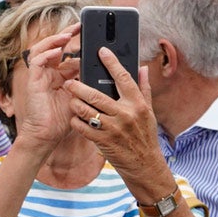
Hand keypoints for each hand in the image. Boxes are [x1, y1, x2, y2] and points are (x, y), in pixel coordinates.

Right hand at [12, 28, 81, 149]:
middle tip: (80, 25)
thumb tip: (106, 71)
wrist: (48, 135)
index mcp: (62, 75)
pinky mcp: (33, 81)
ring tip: (67, 35)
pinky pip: (36, 62)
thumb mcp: (82, 97)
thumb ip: (89, 83)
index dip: (78, 41)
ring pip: (43, 49)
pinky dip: (46, 54)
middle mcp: (50, 72)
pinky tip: (56, 52)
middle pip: (55, 46)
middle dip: (67, 34)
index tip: (91, 32)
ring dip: (54, 40)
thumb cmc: (64, 120)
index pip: (69, 53)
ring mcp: (40, 75)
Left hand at [65, 48, 171, 193]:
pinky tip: (74, 118)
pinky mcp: (103, 141)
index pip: (123, 78)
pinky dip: (76, 121)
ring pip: (86, 111)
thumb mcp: (148, 112)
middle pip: (96, 94)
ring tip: (70, 99)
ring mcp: (113, 129)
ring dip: (75, 104)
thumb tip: (143, 67)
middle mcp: (125, 114)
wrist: (144, 165)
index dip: (111, 63)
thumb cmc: (145, 136)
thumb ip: (144, 89)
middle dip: (79, 86)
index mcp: (137, 104)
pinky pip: (82, 128)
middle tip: (69, 81)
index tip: (101, 51)